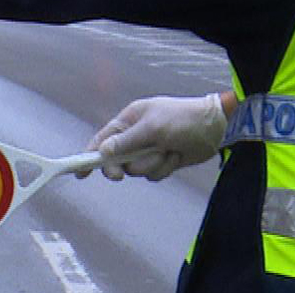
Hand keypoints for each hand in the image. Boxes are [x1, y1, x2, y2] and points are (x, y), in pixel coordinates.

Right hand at [82, 93, 228, 181]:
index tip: (79, 172)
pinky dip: (164, 168)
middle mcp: (136, 135)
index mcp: (129, 120)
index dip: (89, 155)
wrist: (215, 127)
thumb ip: (126, 141)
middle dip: (123, 166)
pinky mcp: (162, 161)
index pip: (102, 139)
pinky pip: (154, 174)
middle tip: (121, 174)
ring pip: (137, 169)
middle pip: (117, 160)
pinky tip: (175, 156)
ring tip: (167, 151)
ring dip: (152, 164)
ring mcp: (149, 149)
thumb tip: (102, 151)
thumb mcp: (152, 128)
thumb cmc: (182, 119)